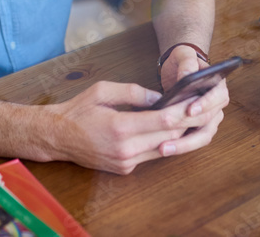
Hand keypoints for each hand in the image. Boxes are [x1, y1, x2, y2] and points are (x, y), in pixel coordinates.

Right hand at [43, 81, 225, 174]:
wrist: (57, 137)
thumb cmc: (79, 110)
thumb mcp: (104, 91)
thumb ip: (134, 92)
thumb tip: (160, 98)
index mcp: (120, 127)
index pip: (163, 121)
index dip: (183, 111)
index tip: (197, 100)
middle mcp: (125, 149)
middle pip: (169, 137)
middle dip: (187, 122)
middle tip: (202, 108)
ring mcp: (126, 162)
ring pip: (164, 148)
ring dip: (178, 134)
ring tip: (191, 117)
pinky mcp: (125, 168)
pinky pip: (151, 155)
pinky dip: (163, 142)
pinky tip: (170, 130)